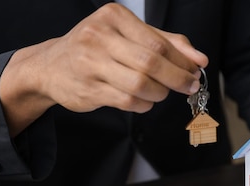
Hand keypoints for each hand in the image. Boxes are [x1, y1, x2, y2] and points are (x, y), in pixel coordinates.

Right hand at [0, 3, 208, 135]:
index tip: (196, 70)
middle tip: (189, 86)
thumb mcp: (128, 35)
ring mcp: (90, 64)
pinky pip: (129, 101)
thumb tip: (199, 58)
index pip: (158, 42)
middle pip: (151, 62)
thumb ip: (166, 42)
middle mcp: (99, 36)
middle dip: (177, 78)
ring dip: (160, 93)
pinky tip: (144, 100)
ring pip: (141, 84)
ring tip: (161, 92)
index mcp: (113, 17)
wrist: (50, 66)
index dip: (182, 60)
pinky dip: (144, 104)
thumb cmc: (96, 48)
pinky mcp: (89, 89)